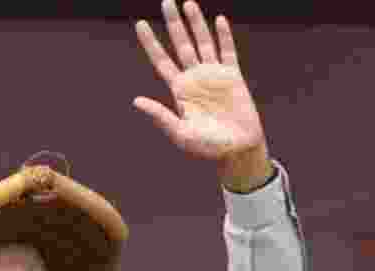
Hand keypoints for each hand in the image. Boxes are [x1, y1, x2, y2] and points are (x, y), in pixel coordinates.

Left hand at [134, 0, 271, 191]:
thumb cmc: (208, 147)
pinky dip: (223, 36)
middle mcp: (195, 78)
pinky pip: (227, 51)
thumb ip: (161, 116)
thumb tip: (136, 101)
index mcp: (180, 91)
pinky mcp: (233, 77)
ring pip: (202, 42)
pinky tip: (218, 20)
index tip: (140, 24)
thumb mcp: (181, 134)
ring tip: (188, 3)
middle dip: (173, 23)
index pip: (161, 61)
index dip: (151, 43)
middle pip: (181, 44)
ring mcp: (214, 75)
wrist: (238, 150)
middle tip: (165, 1)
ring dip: (196, 23)